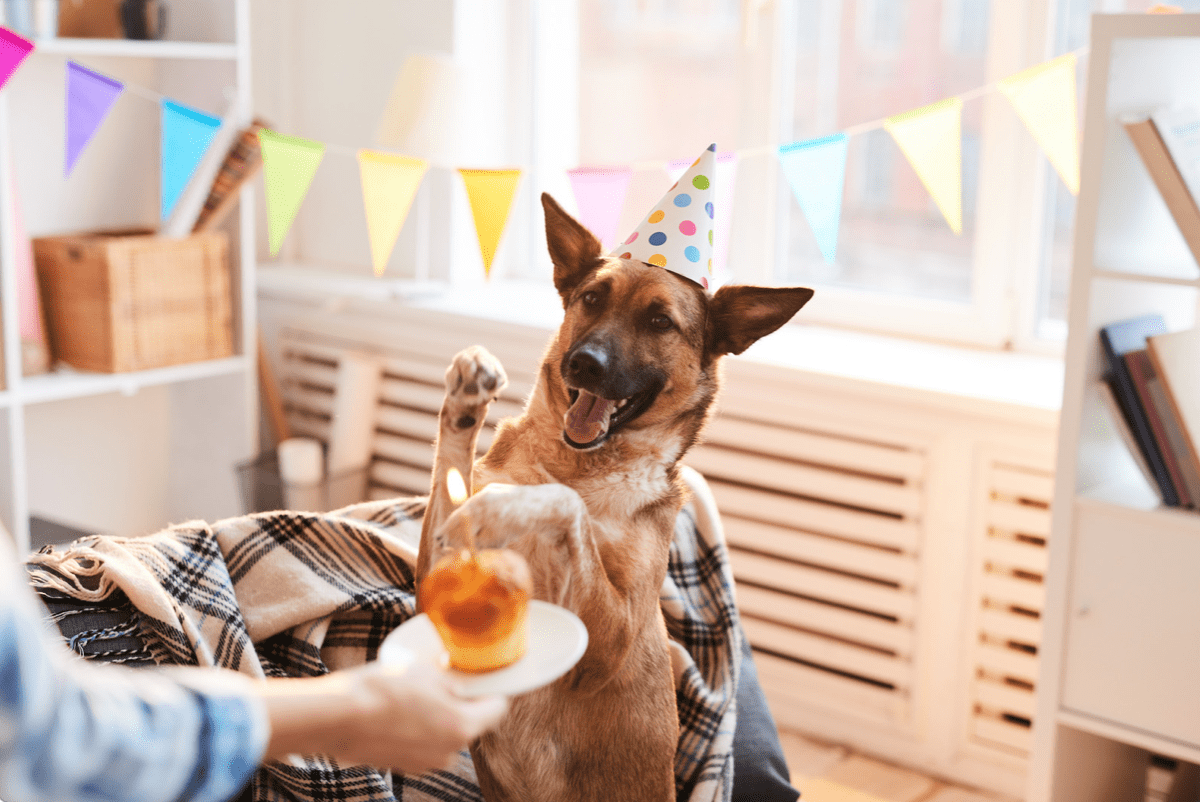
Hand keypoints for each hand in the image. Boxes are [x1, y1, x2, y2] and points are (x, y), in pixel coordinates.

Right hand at [259, 650, 506, 773]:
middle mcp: (450, 751)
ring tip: (415, 695)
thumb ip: (450, 681)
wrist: (337, 717)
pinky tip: (399, 711)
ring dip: (438, 716)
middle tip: (445, 681)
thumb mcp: (425, 672)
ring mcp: (426, 763)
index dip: (493, 690)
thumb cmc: (381, 690)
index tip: (486, 679)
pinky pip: (423, 743)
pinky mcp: (404, 766)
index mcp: (463, 727)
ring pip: (445, 734)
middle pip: (470, 723)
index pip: (498, 708)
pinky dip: (418, 729)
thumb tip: (456, 684)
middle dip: (461, 703)